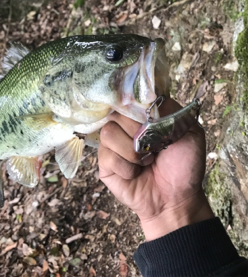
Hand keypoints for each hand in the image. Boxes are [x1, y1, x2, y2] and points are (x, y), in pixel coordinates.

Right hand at [98, 98, 213, 240]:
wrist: (175, 199)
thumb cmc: (184, 165)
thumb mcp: (190, 133)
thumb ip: (172, 111)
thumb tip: (150, 98)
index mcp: (144, 114)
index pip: (130, 96)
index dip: (137, 106)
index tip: (148, 119)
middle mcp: (126, 124)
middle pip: (117, 113)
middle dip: (138, 133)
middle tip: (154, 147)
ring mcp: (113, 143)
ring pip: (108, 132)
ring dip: (132, 151)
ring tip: (145, 161)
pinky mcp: (105, 163)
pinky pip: (107, 156)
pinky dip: (126, 167)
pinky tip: (135, 173)